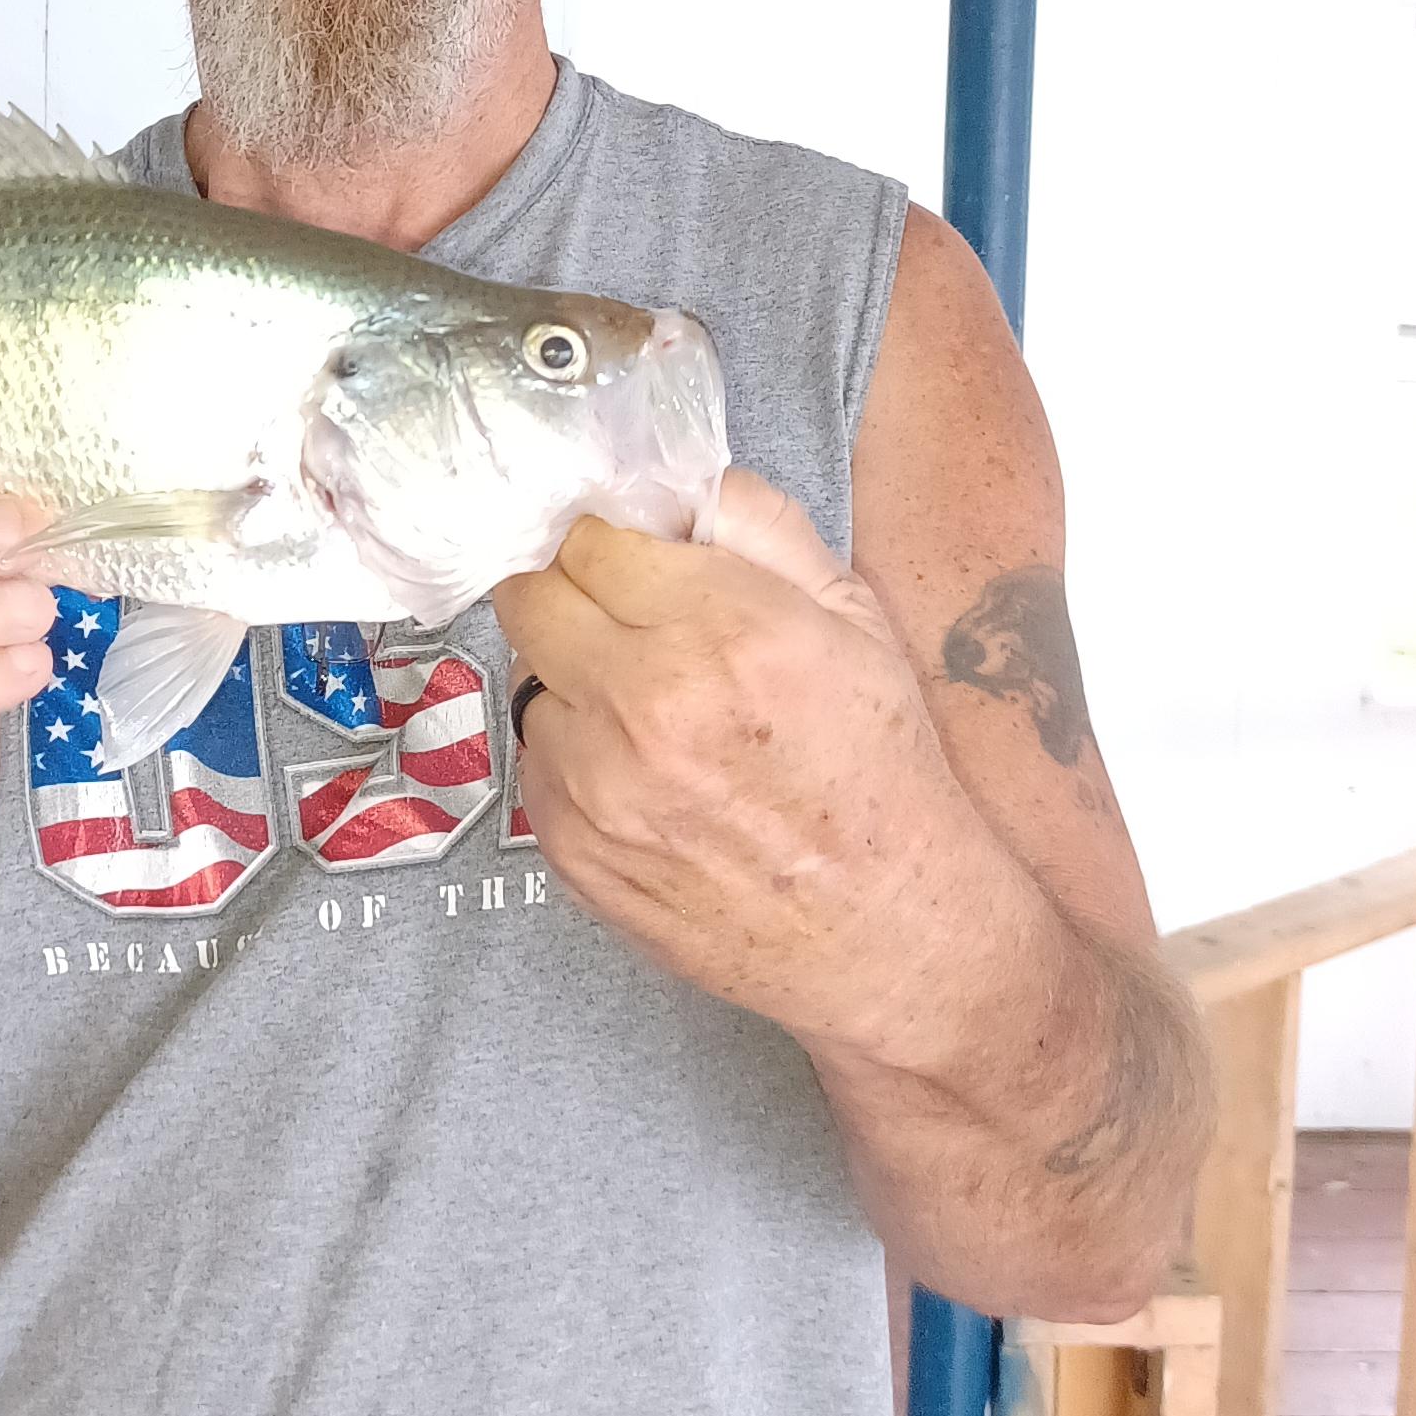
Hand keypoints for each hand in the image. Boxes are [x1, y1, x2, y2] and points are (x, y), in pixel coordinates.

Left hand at [493, 469, 972, 1048]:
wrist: (885, 931)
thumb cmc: (881, 771)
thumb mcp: (856, 620)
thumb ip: (762, 527)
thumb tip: (681, 484)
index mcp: (723, 630)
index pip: (590, 539)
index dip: (613, 543)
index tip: (632, 561)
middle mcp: (648, 705)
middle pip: (532, 597)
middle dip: (570, 593)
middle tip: (619, 621)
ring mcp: (599, 786)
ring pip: (531, 682)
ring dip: (575, 682)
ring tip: (653, 716)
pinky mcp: (571, 853)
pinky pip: (538, 765)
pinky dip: (578, 759)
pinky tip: (648, 780)